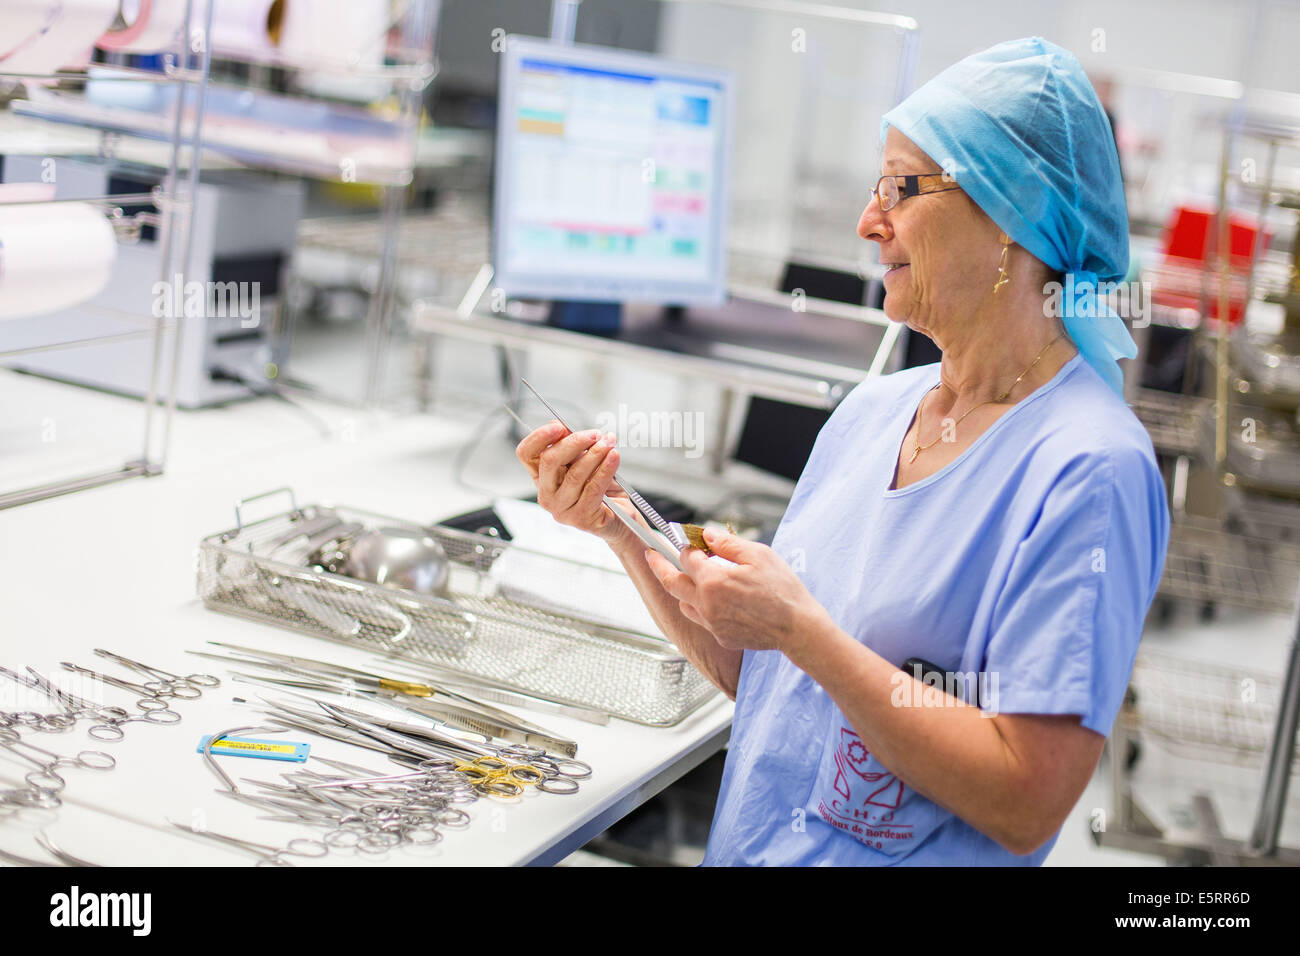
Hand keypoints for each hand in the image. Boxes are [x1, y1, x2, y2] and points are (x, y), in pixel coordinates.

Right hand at [514, 420, 637, 546]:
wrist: (622, 519)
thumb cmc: (603, 490)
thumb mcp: (586, 463)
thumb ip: (574, 448)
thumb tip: (565, 428)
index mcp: (542, 478)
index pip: (527, 454)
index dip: (539, 437)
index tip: (559, 426)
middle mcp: (547, 495)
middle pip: (549, 461)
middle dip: (574, 442)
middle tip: (594, 434)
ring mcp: (562, 509)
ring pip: (575, 474)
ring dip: (595, 453)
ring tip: (609, 443)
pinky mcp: (581, 518)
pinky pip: (593, 488)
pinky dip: (606, 469)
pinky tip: (614, 458)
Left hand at [643, 527, 831, 653]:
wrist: (797, 628)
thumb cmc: (782, 590)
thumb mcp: (758, 555)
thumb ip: (728, 543)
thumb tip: (707, 534)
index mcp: (713, 581)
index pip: (687, 557)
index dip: (685, 545)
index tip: (682, 539)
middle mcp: (706, 604)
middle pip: (671, 582)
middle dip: (658, 566)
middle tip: (651, 555)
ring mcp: (712, 623)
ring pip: (683, 603)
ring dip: (681, 589)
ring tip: (685, 579)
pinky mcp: (721, 637)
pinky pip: (701, 619)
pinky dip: (700, 607)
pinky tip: (713, 600)